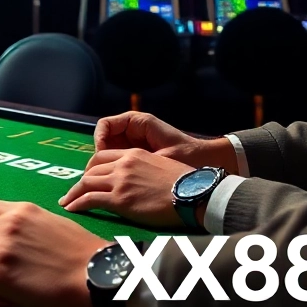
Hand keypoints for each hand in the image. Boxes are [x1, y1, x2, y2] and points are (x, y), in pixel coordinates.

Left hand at [58, 148, 193, 227]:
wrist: (196, 194)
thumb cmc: (187, 185)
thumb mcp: (162, 167)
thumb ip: (145, 170)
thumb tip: (143, 182)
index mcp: (134, 154)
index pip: (103, 157)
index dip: (92, 168)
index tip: (87, 178)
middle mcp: (123, 164)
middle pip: (91, 170)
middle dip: (81, 181)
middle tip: (74, 192)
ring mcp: (120, 181)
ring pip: (86, 184)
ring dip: (73, 194)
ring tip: (66, 202)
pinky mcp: (120, 200)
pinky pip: (90, 200)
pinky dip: (77, 204)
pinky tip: (71, 209)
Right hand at [94, 111, 236, 170]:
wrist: (208, 162)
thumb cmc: (188, 156)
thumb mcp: (161, 156)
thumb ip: (136, 159)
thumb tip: (113, 165)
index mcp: (138, 122)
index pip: (105, 125)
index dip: (99, 140)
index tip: (102, 156)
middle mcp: (133, 131)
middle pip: (104, 139)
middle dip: (99, 156)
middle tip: (97, 174)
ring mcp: (134, 144)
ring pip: (109, 152)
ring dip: (105, 166)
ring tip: (106, 181)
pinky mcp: (138, 156)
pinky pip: (118, 160)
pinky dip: (115, 171)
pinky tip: (119, 184)